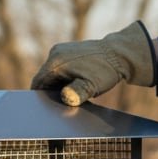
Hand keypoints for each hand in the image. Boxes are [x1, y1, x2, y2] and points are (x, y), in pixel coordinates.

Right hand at [30, 20, 155, 104]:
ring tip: (72, 93)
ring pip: (53, 73)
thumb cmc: (105, 71)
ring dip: (58, 84)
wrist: (119, 54)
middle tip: (61, 103)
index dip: (38, 96)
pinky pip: (60, 67)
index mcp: (56, 61)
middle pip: (45, 78)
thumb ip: (76, 93)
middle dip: (50, 91)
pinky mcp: (68, 50)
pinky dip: (64, 77)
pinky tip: (76, 84)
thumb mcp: (91, 86)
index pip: (38, 82)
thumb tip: (65, 98)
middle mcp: (55, 53)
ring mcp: (61, 50)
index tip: (43, 108)